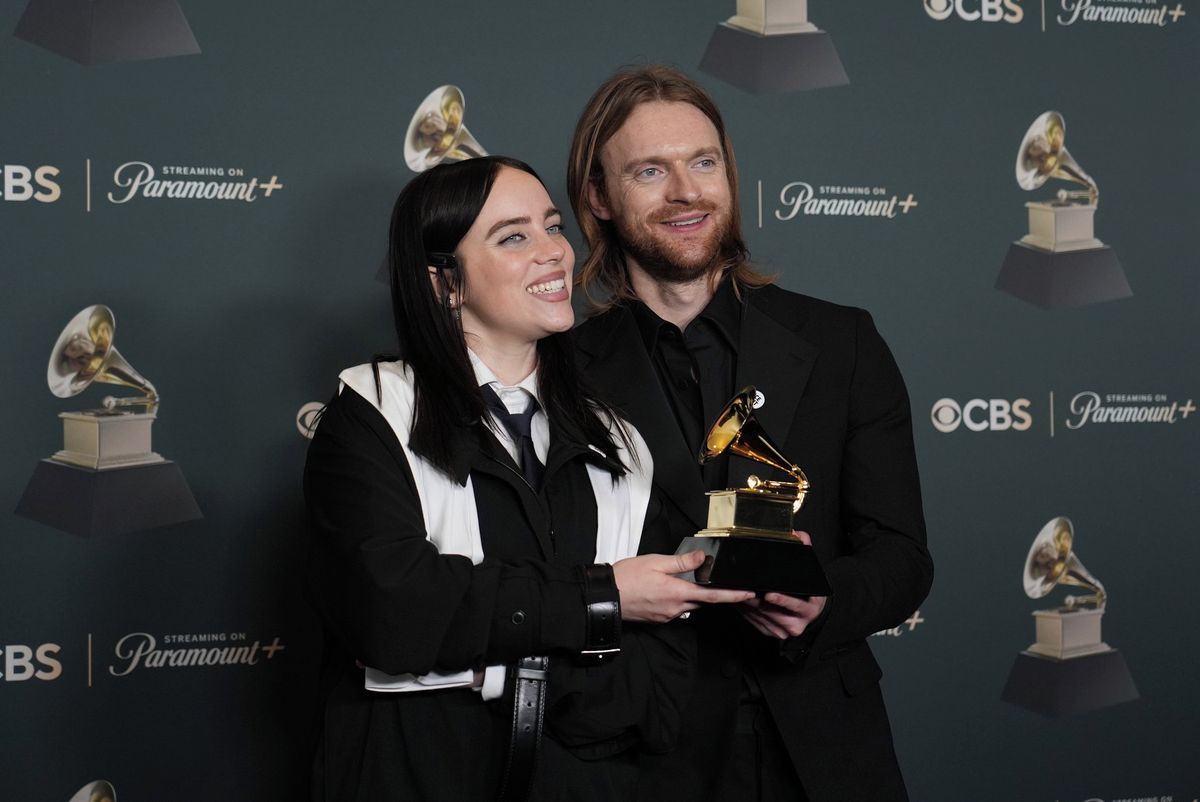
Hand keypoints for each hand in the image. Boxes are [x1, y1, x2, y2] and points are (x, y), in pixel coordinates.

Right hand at [612, 551, 754, 623]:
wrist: (606, 597)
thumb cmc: (627, 578)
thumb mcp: (655, 562)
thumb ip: (681, 561)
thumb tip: (702, 558)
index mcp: (677, 592)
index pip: (712, 595)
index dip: (733, 595)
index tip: (748, 594)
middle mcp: (675, 608)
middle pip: (704, 602)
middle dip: (716, 595)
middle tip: (729, 586)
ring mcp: (668, 616)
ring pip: (691, 606)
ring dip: (697, 597)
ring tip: (696, 583)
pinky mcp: (660, 619)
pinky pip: (678, 610)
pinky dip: (682, 600)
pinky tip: (674, 590)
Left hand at [739, 530, 827, 639]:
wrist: (811, 612)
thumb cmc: (809, 592)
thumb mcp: (812, 572)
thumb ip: (806, 550)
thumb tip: (798, 535)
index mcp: (809, 608)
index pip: (796, 605)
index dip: (782, 601)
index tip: (769, 594)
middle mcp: (795, 623)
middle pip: (772, 611)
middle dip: (756, 598)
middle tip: (743, 585)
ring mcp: (781, 630)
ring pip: (759, 616)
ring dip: (747, 603)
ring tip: (735, 589)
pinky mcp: (769, 632)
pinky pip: (753, 620)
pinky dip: (744, 609)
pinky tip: (738, 598)